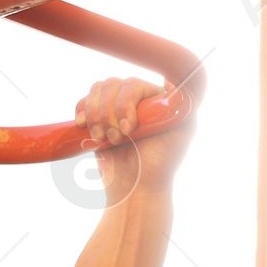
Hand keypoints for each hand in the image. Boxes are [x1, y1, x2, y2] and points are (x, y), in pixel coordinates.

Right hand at [75, 74, 193, 194]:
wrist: (134, 189)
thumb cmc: (160, 164)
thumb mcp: (182, 133)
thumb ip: (184, 104)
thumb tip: (175, 77)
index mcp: (155, 99)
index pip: (134, 84)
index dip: (126, 102)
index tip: (128, 129)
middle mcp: (136, 100)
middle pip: (113, 84)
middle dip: (110, 114)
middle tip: (117, 139)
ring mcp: (116, 107)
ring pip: (98, 90)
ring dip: (96, 115)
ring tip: (103, 140)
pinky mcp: (99, 118)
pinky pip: (85, 101)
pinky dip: (82, 111)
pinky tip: (83, 125)